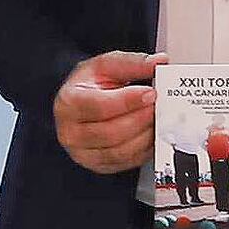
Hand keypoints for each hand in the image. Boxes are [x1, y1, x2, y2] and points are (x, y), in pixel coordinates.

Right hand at [53, 49, 157, 176]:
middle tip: (159, 106)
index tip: (150, 93)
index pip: (100, 106)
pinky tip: (151, 133)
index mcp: (68, 104)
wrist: (81, 104)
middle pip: (112, 132)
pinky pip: (127, 162)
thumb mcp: (106, 66)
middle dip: (142, 119)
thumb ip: (132, 63)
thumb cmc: (90, 85)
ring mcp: (83, 153)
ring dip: (146, 135)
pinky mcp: (98, 166)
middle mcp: (70, 133)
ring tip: (158, 118)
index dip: (129, 101)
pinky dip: (145, 149)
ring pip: (121, 151)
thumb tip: (158, 62)